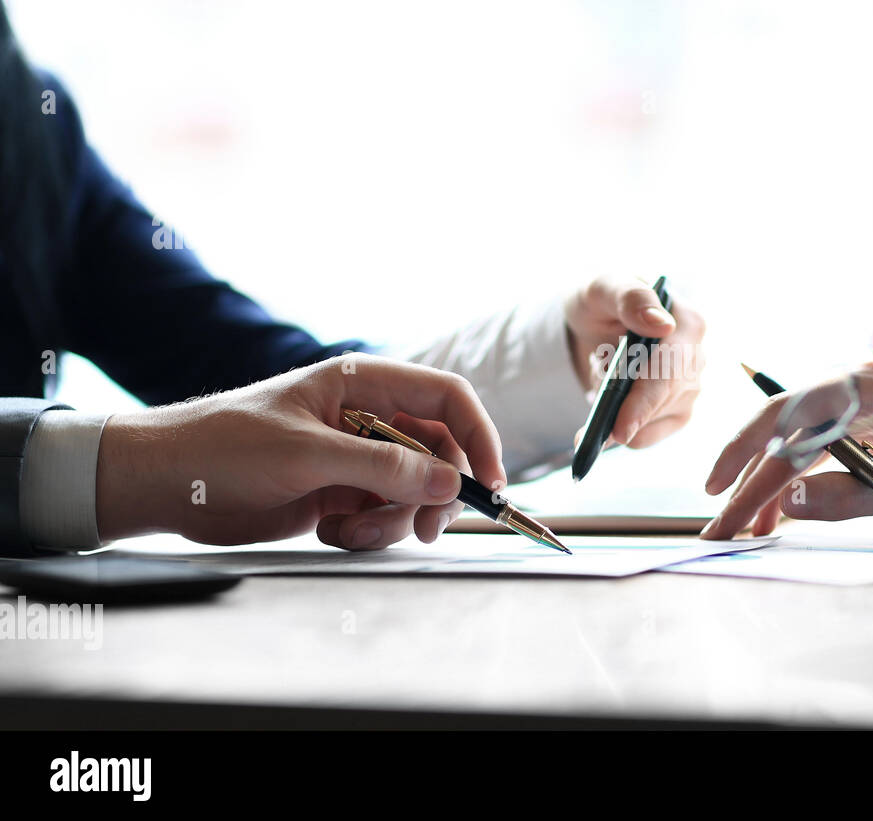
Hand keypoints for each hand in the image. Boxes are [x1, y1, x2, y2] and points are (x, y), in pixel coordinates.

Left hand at [95, 353, 507, 549]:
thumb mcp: (308, 455)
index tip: (490, 483)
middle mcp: (368, 418)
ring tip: (351, 531)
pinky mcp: (341, 493)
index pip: (447, 399)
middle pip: (439, 453)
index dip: (478, 436)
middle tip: (427, 528)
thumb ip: (383, 468)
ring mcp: (356, 458)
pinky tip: (330, 530)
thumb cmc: (223, 447)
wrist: (163, 483)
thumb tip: (448, 482)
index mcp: (363, 384)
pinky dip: (368, 532)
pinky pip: (384, 515)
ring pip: (414, 491)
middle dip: (436, 493)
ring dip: (395, 519)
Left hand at [564, 278, 705, 448]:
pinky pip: (647, 437)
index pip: (672, 369)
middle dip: (620, 408)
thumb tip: (661, 324)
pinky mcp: (676, 412)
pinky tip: (609, 403)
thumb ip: (630, 298)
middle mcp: (697, 358)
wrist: (594, 324)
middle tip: (589, 411)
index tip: (620, 429)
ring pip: (651, 422)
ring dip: (616, 409)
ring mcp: (690, 388)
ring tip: (602, 374)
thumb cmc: (601, 301)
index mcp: (688, 323)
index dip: (645, 400)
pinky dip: (620, 429)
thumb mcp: (603, 287)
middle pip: (662, 401)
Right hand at [699, 361, 872, 539]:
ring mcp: (849, 404)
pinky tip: (772, 518)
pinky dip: (787, 484)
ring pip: (787, 442)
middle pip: (777, 429)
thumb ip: (849, 496)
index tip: (724, 504)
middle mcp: (850, 387)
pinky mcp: (853, 425)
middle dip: (744, 478)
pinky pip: (807, 452)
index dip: (750, 466)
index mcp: (864, 388)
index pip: (790, 427)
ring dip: (763, 485)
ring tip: (744, 531)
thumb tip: (786, 502)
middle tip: (718, 525)